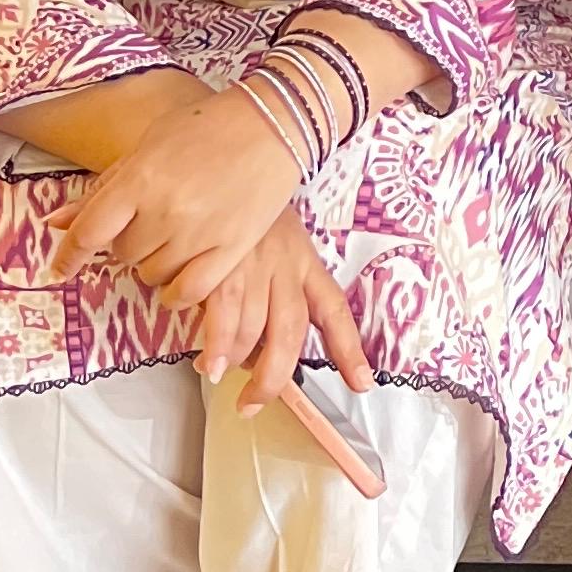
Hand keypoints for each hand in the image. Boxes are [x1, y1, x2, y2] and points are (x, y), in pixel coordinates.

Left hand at [57, 81, 306, 310]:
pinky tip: (179, 278)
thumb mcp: (148, 146)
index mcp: (141, 178)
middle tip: (147, 223)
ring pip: (152, 274)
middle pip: (123, 253)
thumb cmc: (205, 127)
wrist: (273, 123)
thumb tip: (54, 222)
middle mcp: (166, 210)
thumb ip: (104, 187)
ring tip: (173, 237)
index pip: (89, 231)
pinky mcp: (232, 248)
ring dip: (154, 263)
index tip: (61, 269)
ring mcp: (200, 232)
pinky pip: (189, 291)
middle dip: (127, 243)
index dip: (70, 254)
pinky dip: (177, 292)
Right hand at [200, 214, 376, 409]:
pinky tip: (209, 364)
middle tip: (256, 403)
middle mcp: (285, 265)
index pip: (333, 309)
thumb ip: (268, 297)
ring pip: (254, 330)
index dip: (349, 350)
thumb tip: (252, 354)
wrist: (221, 167)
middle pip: (291, 331)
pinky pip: (222, 316)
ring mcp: (254, 265)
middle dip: (276, 377)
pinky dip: (217, 348)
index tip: (362, 383)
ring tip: (222, 379)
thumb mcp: (272, 246)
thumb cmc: (243, 216)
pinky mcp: (220, 265)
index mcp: (304, 262)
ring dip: (238, 363)